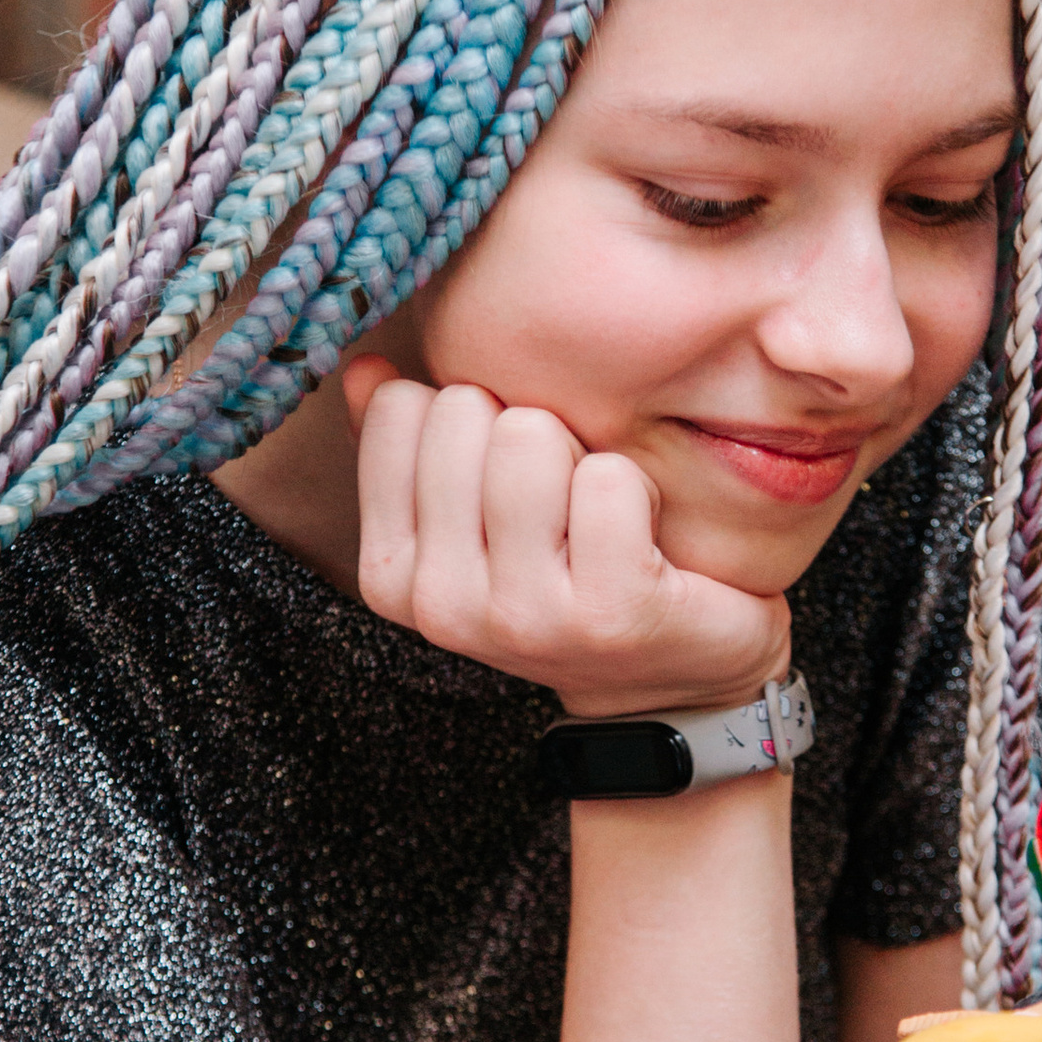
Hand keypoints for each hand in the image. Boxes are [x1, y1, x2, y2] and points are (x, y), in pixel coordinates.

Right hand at [345, 360, 791, 717]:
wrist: (673, 673)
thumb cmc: (567, 573)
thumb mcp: (473, 517)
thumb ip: (408, 444)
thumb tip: (368, 368)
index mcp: (390, 574)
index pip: (404, 409)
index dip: (469, 417)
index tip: (502, 480)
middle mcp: (441, 605)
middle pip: (467, 411)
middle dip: (526, 431)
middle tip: (560, 500)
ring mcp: (522, 616)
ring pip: (531, 436)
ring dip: (581, 456)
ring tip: (598, 517)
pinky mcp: (608, 614)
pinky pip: (608, 478)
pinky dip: (637, 490)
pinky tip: (642, 541)